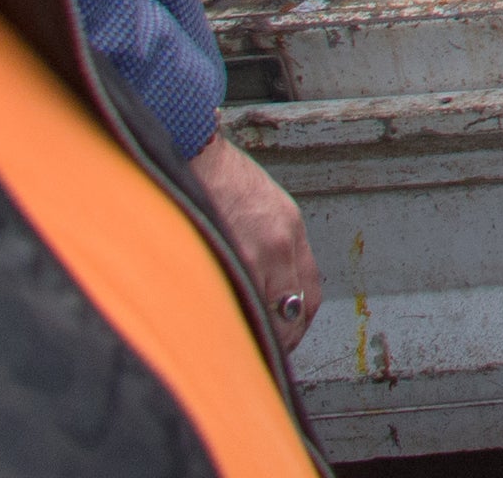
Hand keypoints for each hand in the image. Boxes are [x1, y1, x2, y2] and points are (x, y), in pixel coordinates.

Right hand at [186, 133, 320, 350]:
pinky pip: (236, 302)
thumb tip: (258, 281)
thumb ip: (264, 242)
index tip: (283, 338)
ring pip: (266, 314)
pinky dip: (229, 322)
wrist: (192, 146)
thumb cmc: (216, 175)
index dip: (297, 323)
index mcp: (291, 230)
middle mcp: (283, 243)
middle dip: (281, 339)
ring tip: (236, 352)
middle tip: (262, 356)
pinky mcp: (229, 254)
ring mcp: (257, 252)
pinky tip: (215, 334)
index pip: (309, 293)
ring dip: (254, 337)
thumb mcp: (258, 205)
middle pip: (294, 311)